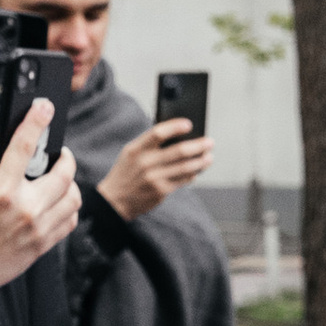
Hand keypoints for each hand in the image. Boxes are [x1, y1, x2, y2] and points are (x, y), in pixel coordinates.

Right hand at [0, 104, 79, 298]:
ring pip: (72, 198)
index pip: (24, 148)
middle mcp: (25, 209)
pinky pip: (69, 222)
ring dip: (70, 183)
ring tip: (59, 177)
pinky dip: (70, 208)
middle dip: (65, 157)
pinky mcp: (42, 246)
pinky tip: (58, 202)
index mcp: (1, 191)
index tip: (44, 108)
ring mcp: (37, 229)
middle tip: (58, 153)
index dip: (36, 123)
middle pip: (62, 174)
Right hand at [99, 118, 213, 219]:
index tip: (189, 124)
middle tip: (210, 142)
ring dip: (201, 161)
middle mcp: (145, 163)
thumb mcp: (130, 154)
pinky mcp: (160, 191)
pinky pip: (183, 180)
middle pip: (179, 151)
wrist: (114, 201)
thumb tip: (179, 135)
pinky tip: (197, 171)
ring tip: (209, 157)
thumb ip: (149, 144)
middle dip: (198, 146)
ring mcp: (153, 178)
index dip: (175, 127)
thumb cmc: (127, 172)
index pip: (158, 133)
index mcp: (136, 149)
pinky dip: (192, 174)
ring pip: (185, 167)